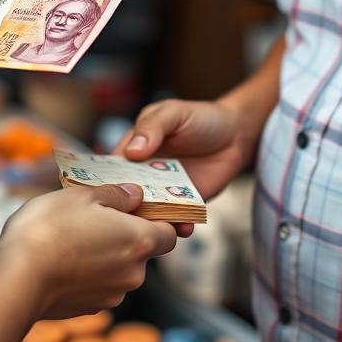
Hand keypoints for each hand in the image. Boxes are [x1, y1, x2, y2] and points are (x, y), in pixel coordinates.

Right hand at [0, 185, 176, 319]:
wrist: (17, 277)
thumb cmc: (50, 228)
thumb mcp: (83, 194)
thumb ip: (116, 194)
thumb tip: (134, 195)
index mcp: (138, 240)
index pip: (169, 233)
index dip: (158, 219)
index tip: (139, 208)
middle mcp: (133, 273)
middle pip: (142, 251)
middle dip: (124, 234)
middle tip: (96, 216)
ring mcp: (112, 294)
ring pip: (118, 268)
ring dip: (104, 253)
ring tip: (73, 236)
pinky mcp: (90, 308)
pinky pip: (98, 284)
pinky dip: (88, 272)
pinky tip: (63, 258)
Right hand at [113, 99, 251, 236]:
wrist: (236, 133)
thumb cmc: (199, 117)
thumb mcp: (172, 113)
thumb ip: (152, 127)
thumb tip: (131, 151)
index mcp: (132, 151)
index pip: (111, 171)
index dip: (106, 184)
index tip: (105, 199)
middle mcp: (143, 175)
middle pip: (127, 198)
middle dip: (127, 211)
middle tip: (131, 221)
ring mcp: (164, 191)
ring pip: (150, 213)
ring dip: (152, 223)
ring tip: (158, 228)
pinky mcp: (185, 204)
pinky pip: (177, 219)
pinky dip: (178, 226)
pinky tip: (184, 227)